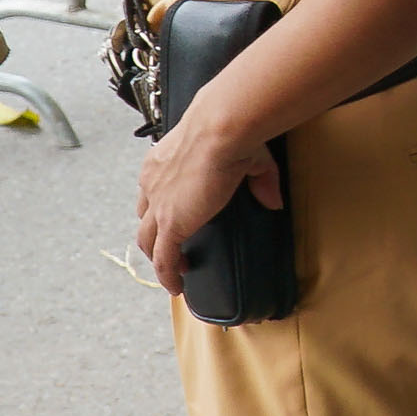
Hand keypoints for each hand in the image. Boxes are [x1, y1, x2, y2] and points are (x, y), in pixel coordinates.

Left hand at [134, 103, 281, 295]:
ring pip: (148, 242)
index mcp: (161, 163)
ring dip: (159, 258)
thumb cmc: (230, 130)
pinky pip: (163, 260)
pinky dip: (168, 276)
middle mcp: (152, 184)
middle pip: (144, 219)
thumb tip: (272, 199)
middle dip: (154, 236)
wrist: (220, 129)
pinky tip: (177, 286)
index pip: (151, 193)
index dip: (158, 209)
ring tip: (175, 272)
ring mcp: (158, 206)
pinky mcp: (170, 224)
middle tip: (172, 249)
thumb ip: (260, 179)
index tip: (170, 220)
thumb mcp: (248, 156)